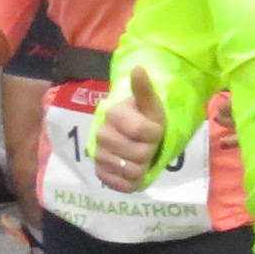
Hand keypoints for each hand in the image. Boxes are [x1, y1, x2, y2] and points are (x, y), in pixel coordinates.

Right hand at [92, 68, 166, 191]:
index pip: (142, 131)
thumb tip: (138, 68)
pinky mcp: (100, 173)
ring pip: (131, 171)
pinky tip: (132, 170)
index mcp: (114, 114)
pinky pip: (121, 185)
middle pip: (138, 154)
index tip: (155, 129)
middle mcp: (101, 134)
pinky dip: (132, 181)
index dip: (155, 133)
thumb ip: (144, 90)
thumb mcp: (151, 105)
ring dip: (142, 166)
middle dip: (149, 151)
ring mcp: (99, 155)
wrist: (133, 137)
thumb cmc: (145, 119)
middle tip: (147, 144)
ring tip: (140, 156)